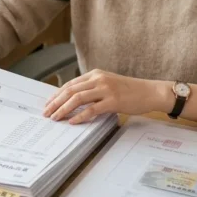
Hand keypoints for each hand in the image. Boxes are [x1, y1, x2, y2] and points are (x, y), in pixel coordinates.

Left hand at [43, 70, 165, 123]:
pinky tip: (72, 122)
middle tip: (46, 112)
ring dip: (63, 109)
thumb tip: (74, 100)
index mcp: (95, 74)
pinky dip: (80, 116)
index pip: (70, 84)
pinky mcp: (113, 101)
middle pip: (70, 90)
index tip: (48, 104)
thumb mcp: (108, 84)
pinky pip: (92, 109)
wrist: (149, 91)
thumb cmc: (129, 90)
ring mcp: (106, 89)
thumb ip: (93, 88)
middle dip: (55, 102)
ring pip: (78, 98)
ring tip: (55, 118)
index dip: (57, 94)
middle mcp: (98, 79)